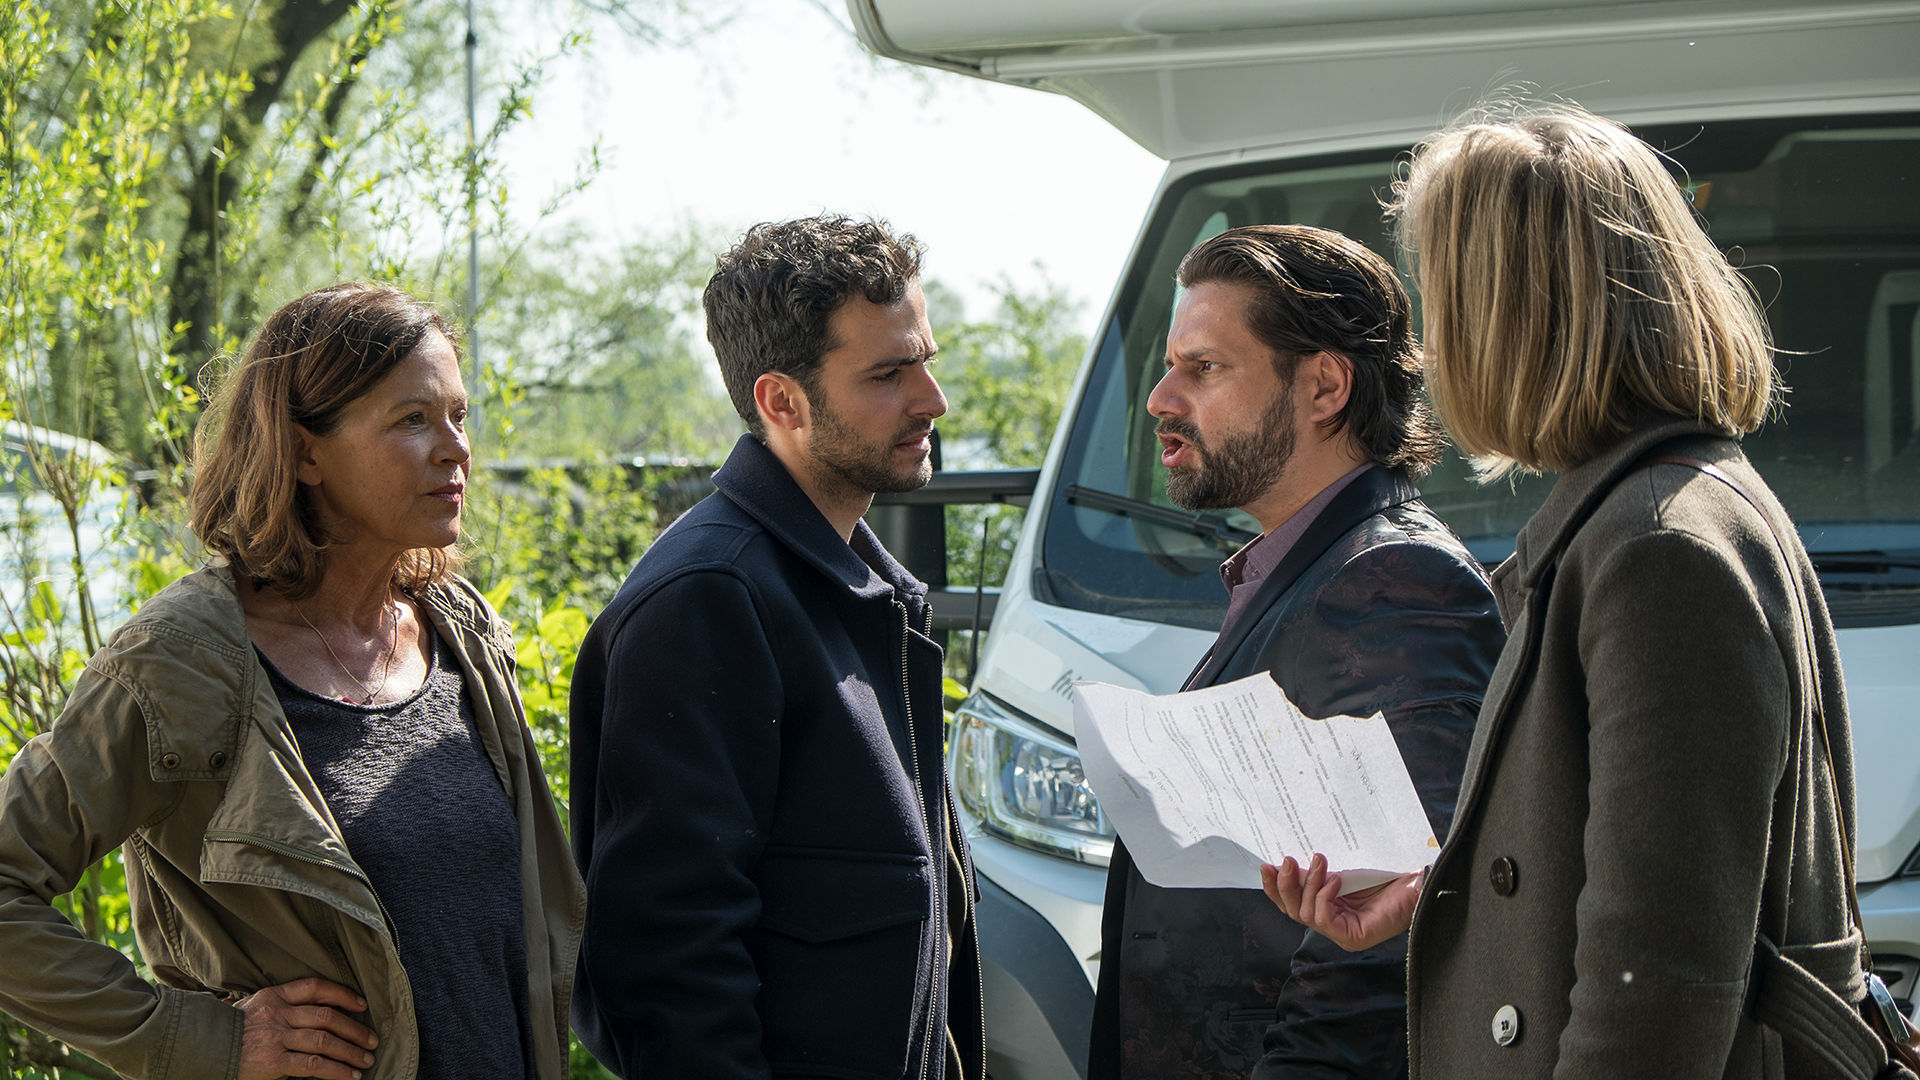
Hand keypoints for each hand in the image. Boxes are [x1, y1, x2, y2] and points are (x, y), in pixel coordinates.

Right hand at [235, 977, 378, 1079]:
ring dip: (351, 1051)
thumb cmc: (228, 1030)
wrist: (199, 1048)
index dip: (343, 994)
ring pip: (325, 1040)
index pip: (316, 987)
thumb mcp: (253, 1007)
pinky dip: (336, 1071)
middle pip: (327, 1016)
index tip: (361, 1004)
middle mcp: (278, 1013)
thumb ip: (281, 1007)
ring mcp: (276, 1036)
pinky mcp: (273, 1061)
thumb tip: (316, 1010)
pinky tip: (349, 1076)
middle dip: (355, 1029)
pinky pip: (314, 1064)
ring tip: (366, 1061)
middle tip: (372, 1040)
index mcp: (274, 996)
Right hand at [1261, 853, 1422, 951]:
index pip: (1291, 903)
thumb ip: (1319, 870)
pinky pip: (1324, 920)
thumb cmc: (1392, 874)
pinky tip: (1336, 880)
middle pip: (1292, 911)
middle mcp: (1334, 924)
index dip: (1274, 887)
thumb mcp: (1348, 869)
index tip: (1266, 864)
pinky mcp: (1353, 938)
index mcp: (1329, 908)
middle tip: (1286, 860)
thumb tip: (1289, 861)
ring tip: (1320, 861)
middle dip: (1284, 885)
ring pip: (1305, 914)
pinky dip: (1324, 898)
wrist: (1423, 881)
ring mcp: (1343, 933)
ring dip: (1308, 885)